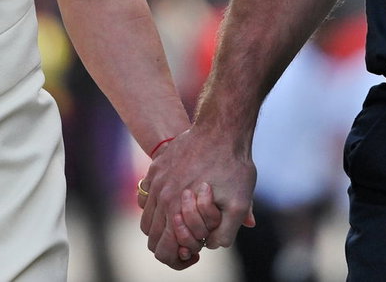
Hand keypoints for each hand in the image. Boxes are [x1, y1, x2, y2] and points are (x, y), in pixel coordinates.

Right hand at [138, 128, 255, 268]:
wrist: (222, 128)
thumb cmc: (233, 166)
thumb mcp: (239, 204)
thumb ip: (225, 233)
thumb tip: (210, 244)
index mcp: (175, 208)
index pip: (162, 250)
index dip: (177, 257)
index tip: (192, 252)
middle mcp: (160, 196)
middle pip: (151, 236)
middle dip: (168, 243)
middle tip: (189, 241)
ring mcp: (155, 179)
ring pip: (146, 217)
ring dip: (161, 225)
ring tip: (182, 223)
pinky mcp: (157, 166)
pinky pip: (146, 194)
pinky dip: (156, 204)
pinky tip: (176, 201)